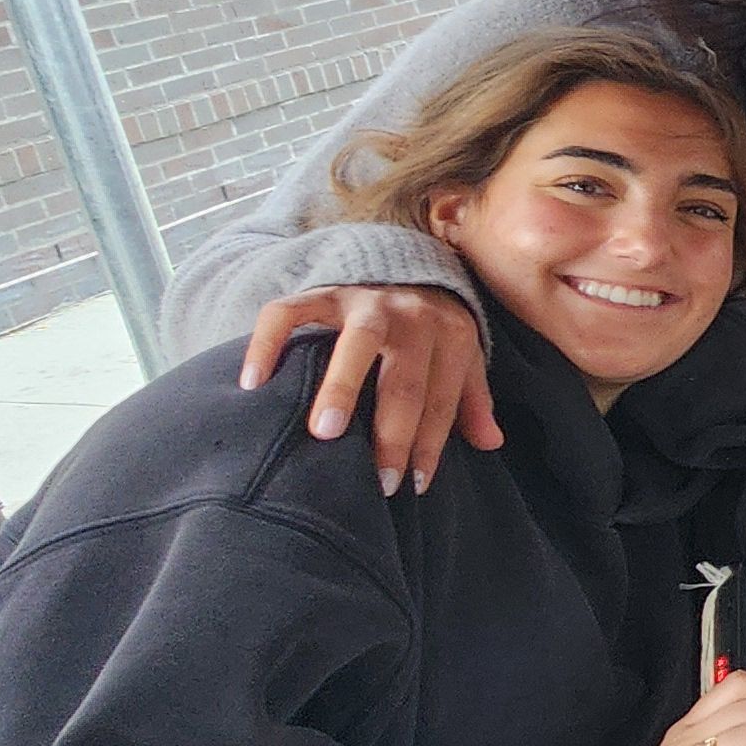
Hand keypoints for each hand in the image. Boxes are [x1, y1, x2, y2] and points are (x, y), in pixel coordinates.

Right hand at [242, 286, 500, 497]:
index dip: (430, 444)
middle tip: (378, 479)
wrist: (398, 260)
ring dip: (343, 388)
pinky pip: (289, 312)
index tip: (414, 485)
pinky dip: (268, 343)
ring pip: (358, 344)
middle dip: (394, 432)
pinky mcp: (322, 291)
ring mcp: (366, 299)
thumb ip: (472, 398)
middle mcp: (412, 315)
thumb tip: (491, 444)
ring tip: (325, 434)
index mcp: (451, 334)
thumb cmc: (429, 328)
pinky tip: (254, 381)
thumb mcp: (460, 355)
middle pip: (405, 380)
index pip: (442, 399)